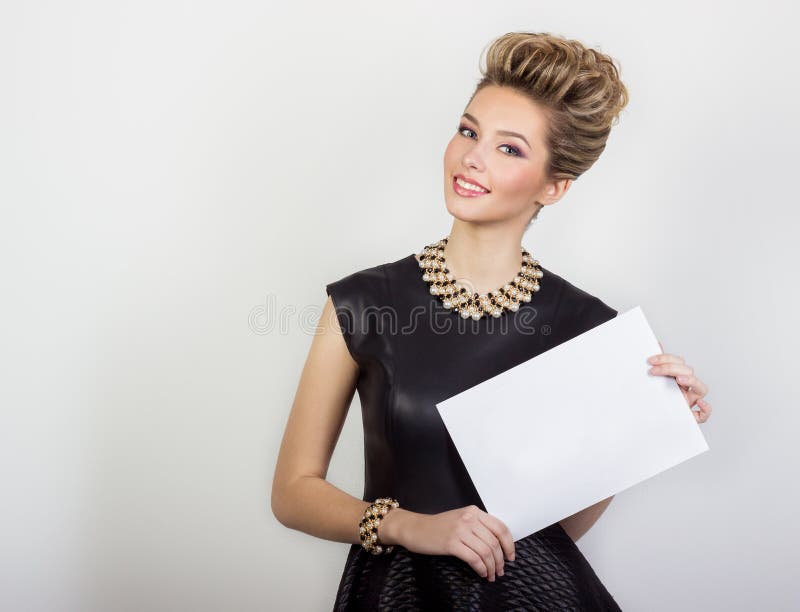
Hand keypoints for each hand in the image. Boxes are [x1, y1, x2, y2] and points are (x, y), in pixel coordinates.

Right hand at [382, 505, 514, 581]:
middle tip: (501, 571)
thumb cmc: (438, 526)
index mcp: (474, 512)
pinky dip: (481, 568)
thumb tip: (498, 545)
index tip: (510, 556)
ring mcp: (460, 530)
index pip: (500, 527)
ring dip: (492, 567)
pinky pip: (474, 558)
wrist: (415, 528)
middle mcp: (469, 518)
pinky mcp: (451, 543)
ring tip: (492, 575)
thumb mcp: (461, 519)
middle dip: (500, 560)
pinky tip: (482, 573)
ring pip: (486, 552)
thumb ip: (478, 526)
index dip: (509, 544)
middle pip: (494, 542)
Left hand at [648, 340, 711, 423]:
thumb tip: (656, 344)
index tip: (650, 360)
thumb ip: (657, 364)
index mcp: (678, 377)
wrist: (649, 420)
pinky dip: (706, 409)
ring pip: (701, 388)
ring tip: (678, 379)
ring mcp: (691, 401)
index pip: (679, 362)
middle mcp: (687, 387)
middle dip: (671, 368)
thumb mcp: (652, 381)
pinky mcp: (692, 416)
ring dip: (691, 381)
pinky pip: (704, 413)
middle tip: (653, 371)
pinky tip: (700, 403)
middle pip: (689, 371)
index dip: (667, 359)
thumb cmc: (655, 398)